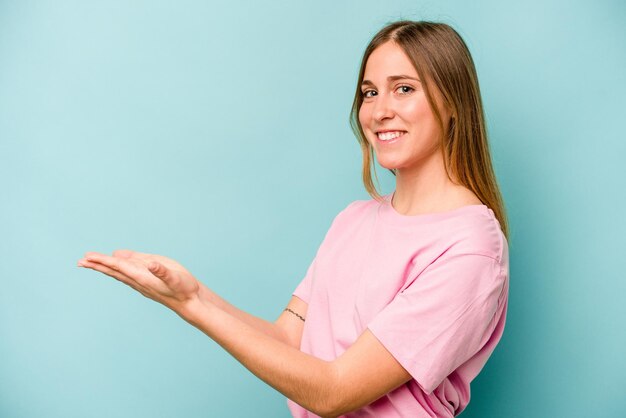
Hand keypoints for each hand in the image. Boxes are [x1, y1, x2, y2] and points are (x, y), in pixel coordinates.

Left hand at [77, 249, 201, 314]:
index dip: (103, 261)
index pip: (118, 267)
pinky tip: (117, 262)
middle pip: (114, 271)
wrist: (191, 302)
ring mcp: (143, 281)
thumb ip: (162, 271)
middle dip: (98, 265)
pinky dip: (119, 267)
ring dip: (105, 266)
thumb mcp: (175, 279)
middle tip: (80, 261)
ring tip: (91, 261)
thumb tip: (151, 264)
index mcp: (142, 277)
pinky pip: (130, 272)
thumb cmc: (184, 290)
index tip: (88, 257)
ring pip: (120, 272)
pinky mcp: (149, 280)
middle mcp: (139, 280)